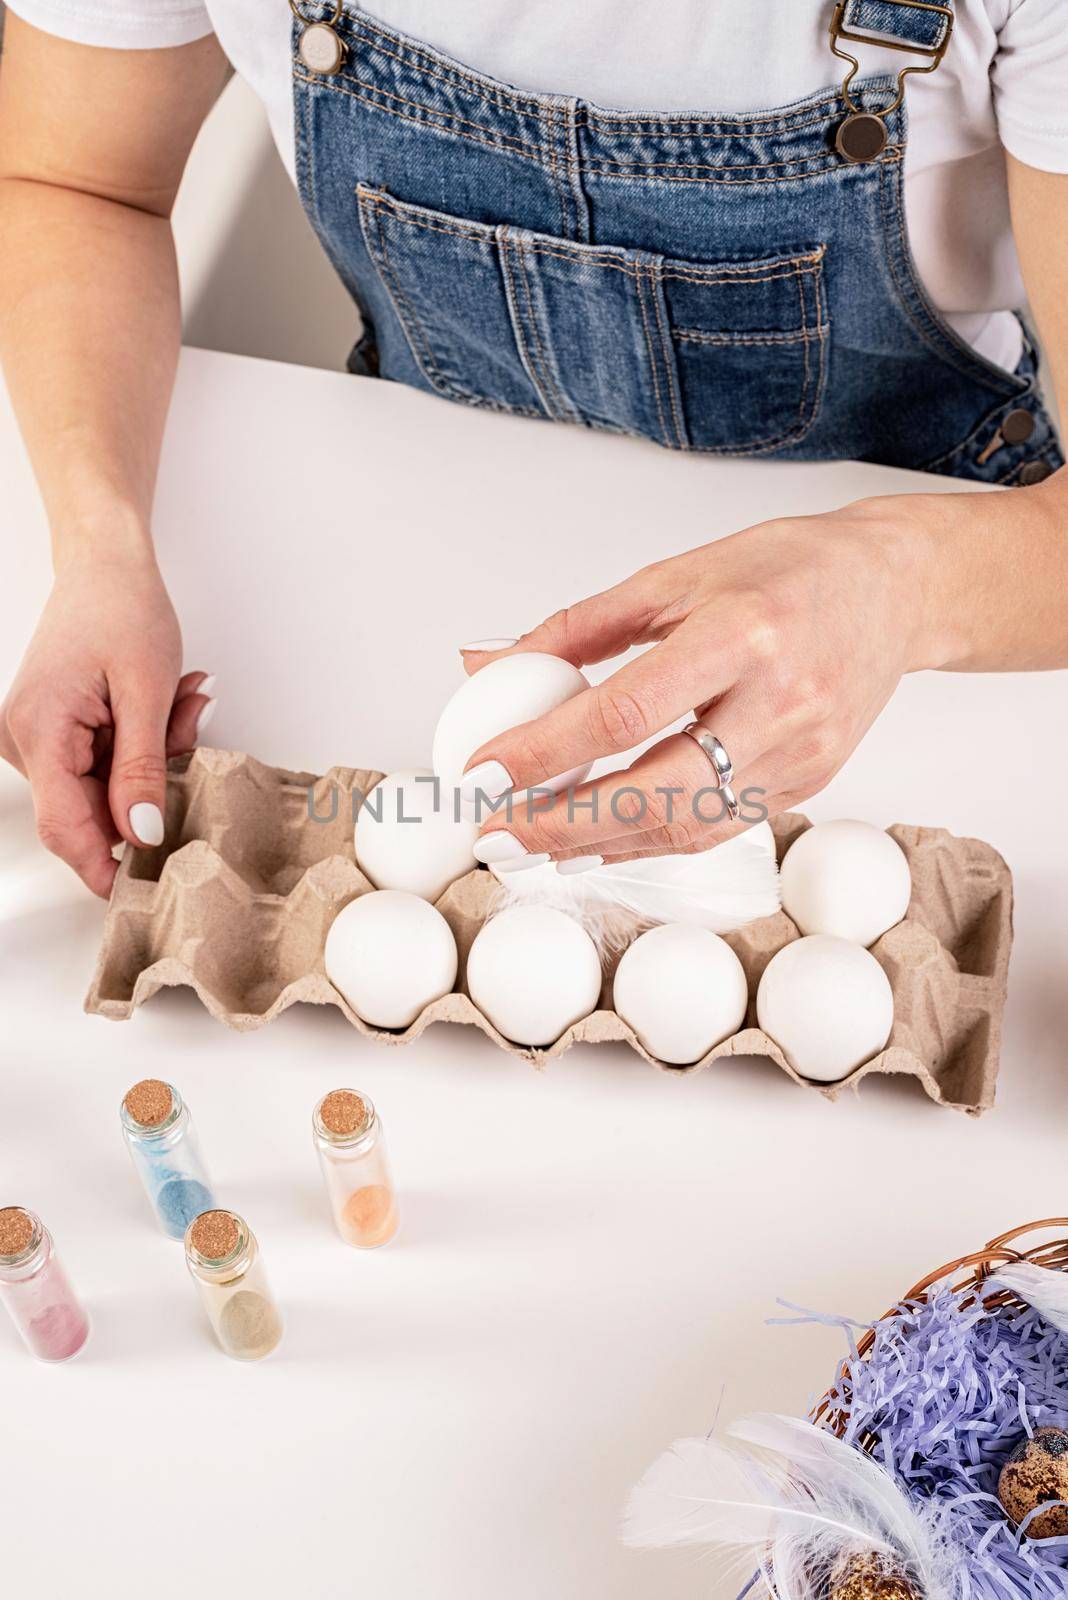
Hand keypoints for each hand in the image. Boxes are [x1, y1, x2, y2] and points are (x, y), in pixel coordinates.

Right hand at [0, 548, 212, 896]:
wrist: (104, 562)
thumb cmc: (122, 607)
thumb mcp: (147, 690)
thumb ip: (144, 767)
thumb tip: (142, 834)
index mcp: (38, 730)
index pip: (67, 828)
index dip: (108, 866)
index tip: (150, 887)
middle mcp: (24, 741)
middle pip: (91, 810)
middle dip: (151, 788)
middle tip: (188, 729)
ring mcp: (37, 739)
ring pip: (105, 789)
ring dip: (153, 761)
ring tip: (179, 703)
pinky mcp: (56, 734)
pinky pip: (104, 765)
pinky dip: (142, 747)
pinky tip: (165, 707)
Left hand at [460, 497, 937, 869]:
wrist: (895, 592)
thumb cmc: (788, 570)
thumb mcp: (677, 575)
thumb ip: (580, 626)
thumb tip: (489, 665)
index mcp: (742, 633)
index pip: (626, 712)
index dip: (546, 749)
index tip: (484, 770)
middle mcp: (779, 702)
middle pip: (657, 790)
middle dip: (562, 824)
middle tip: (495, 833)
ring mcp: (802, 753)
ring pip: (687, 825)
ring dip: (599, 845)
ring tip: (531, 846)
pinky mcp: (810, 784)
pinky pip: (718, 828)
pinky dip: (651, 841)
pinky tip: (599, 841)